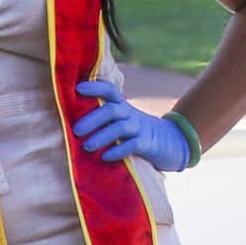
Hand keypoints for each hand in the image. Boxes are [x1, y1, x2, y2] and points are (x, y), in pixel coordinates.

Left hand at [73, 79, 196, 171]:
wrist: (174, 142)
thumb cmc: (138, 133)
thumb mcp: (124, 121)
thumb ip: (104, 120)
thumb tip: (71, 124)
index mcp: (123, 107)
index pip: (110, 91)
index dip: (95, 87)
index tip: (78, 89)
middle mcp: (131, 115)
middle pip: (111, 110)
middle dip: (92, 119)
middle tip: (75, 131)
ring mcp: (141, 129)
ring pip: (120, 127)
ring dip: (102, 136)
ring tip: (87, 147)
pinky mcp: (149, 145)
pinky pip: (133, 145)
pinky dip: (118, 150)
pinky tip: (106, 157)